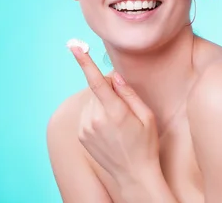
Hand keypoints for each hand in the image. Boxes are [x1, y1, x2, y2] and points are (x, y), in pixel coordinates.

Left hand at [69, 45, 160, 185]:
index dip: (85, 61)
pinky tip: (108, 130)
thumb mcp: (146, 116)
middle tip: (124, 109)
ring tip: (117, 124)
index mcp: (114, 112)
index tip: (74, 46)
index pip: (96, 81)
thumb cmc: (145, 144)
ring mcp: (85, 128)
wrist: (134, 176)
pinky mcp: (80, 135)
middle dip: (108, 91)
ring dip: (101, 104)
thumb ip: (129, 92)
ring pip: (91, 102)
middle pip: (97, 90)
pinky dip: (96, 116)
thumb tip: (113, 74)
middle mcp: (95, 119)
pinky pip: (87, 114)